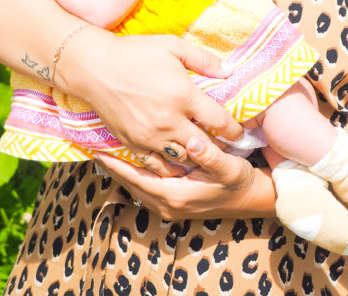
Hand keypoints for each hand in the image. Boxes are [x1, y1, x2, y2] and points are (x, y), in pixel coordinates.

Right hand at [57, 30, 243, 176]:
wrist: (93, 67)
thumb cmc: (135, 52)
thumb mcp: (173, 47)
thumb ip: (204, 60)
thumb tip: (229, 70)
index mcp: (184, 96)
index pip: (220, 121)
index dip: (235, 129)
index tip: (240, 132)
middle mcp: (169, 121)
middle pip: (204, 146)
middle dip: (219, 149)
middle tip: (228, 150)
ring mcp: (150, 136)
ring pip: (182, 159)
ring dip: (194, 159)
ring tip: (203, 156)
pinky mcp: (133, 144)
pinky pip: (156, 165)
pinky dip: (169, 166)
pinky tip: (176, 161)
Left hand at [95, 133, 270, 219]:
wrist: (252, 201)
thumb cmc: (240, 182)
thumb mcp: (230, 167)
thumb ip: (210, 155)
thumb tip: (192, 140)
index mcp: (177, 195)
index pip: (137, 179)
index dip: (117, 165)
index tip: (98, 150)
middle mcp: (168, 205)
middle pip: (132, 185)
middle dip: (114, 167)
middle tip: (95, 147)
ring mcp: (170, 207)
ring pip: (138, 188)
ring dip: (123, 172)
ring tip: (107, 153)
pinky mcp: (174, 203)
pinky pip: (147, 188)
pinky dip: (136, 175)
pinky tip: (132, 162)